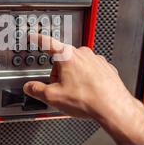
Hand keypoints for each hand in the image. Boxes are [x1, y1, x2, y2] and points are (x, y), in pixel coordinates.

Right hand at [23, 34, 143, 144]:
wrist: (113, 108)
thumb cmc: (88, 100)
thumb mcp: (53, 97)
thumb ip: (36, 90)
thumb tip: (30, 87)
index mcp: (67, 56)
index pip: (48, 43)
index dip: (38, 40)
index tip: (33, 36)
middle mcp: (83, 54)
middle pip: (62, 60)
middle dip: (58, 74)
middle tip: (60, 89)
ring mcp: (96, 60)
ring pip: (76, 66)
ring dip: (73, 77)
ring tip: (77, 94)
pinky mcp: (105, 68)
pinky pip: (90, 71)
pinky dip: (86, 80)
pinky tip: (87, 93)